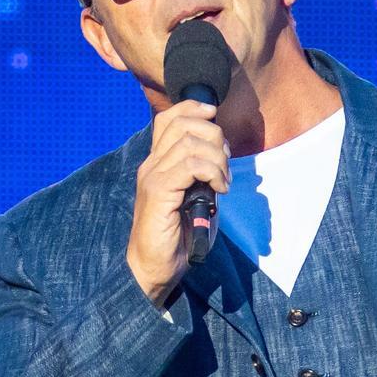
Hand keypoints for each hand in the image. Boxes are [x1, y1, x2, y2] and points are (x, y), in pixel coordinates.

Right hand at [125, 99, 231, 304]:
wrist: (153, 267)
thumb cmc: (176, 237)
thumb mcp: (196, 198)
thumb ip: (203, 175)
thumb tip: (223, 157)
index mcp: (157, 162)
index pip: (170, 118)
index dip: (195, 108)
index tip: (216, 119)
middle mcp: (151, 164)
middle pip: (184, 123)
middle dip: (215, 136)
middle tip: (225, 164)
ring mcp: (153, 176)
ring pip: (191, 143)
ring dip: (217, 158)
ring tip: (223, 181)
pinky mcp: (159, 192)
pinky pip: (191, 165)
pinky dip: (212, 172)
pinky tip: (219, 189)